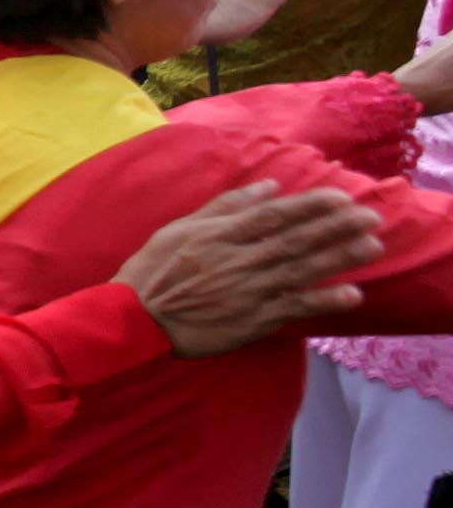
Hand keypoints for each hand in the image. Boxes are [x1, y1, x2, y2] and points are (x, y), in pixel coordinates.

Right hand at [115, 178, 390, 355]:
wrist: (134, 321)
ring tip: (373, 246)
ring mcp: (246, 292)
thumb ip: (224, 207)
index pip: (272, 216)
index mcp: (218, 237)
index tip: (341, 197)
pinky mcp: (251, 321)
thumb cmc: (153, 271)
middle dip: (335, 227)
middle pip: (294, 240)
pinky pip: (293, 308)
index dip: (309, 206)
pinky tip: (352, 294)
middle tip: (372, 217)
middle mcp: (236, 261)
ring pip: (300, 271)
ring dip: (339, 258)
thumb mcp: (179, 229)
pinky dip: (322, 301)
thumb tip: (269, 186)